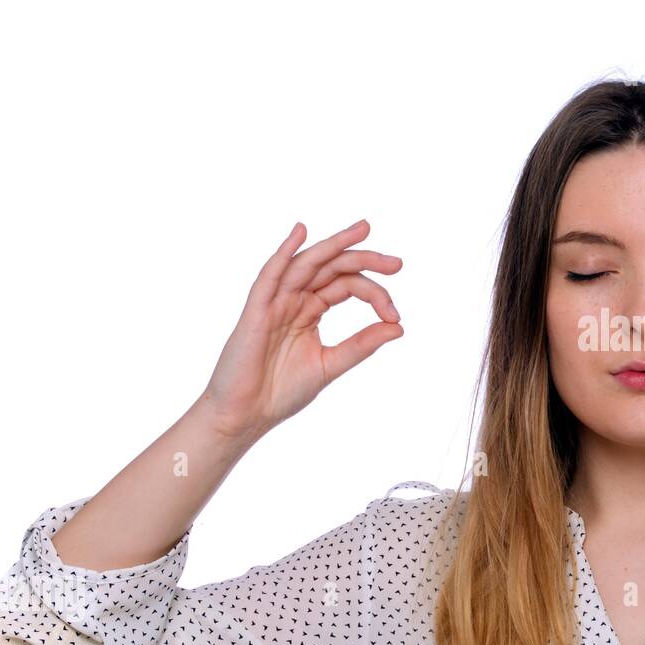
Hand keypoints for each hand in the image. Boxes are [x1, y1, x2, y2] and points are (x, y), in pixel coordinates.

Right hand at [199, 219, 403, 441]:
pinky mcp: (256, 311)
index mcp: (310, 310)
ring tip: (364, 229)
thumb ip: (362, 344)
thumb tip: (399, 327)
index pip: (348, 286)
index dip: (376, 295)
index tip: (396, 317)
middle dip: (365, 260)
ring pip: (307, 264)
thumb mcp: (331, 364)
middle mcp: (293, 300)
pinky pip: (270, 276)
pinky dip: (284, 252)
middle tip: (398, 263)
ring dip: (334, 244)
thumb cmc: (281, 392)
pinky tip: (301, 232)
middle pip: (332, 268)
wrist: (245, 415)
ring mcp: (274, 302)